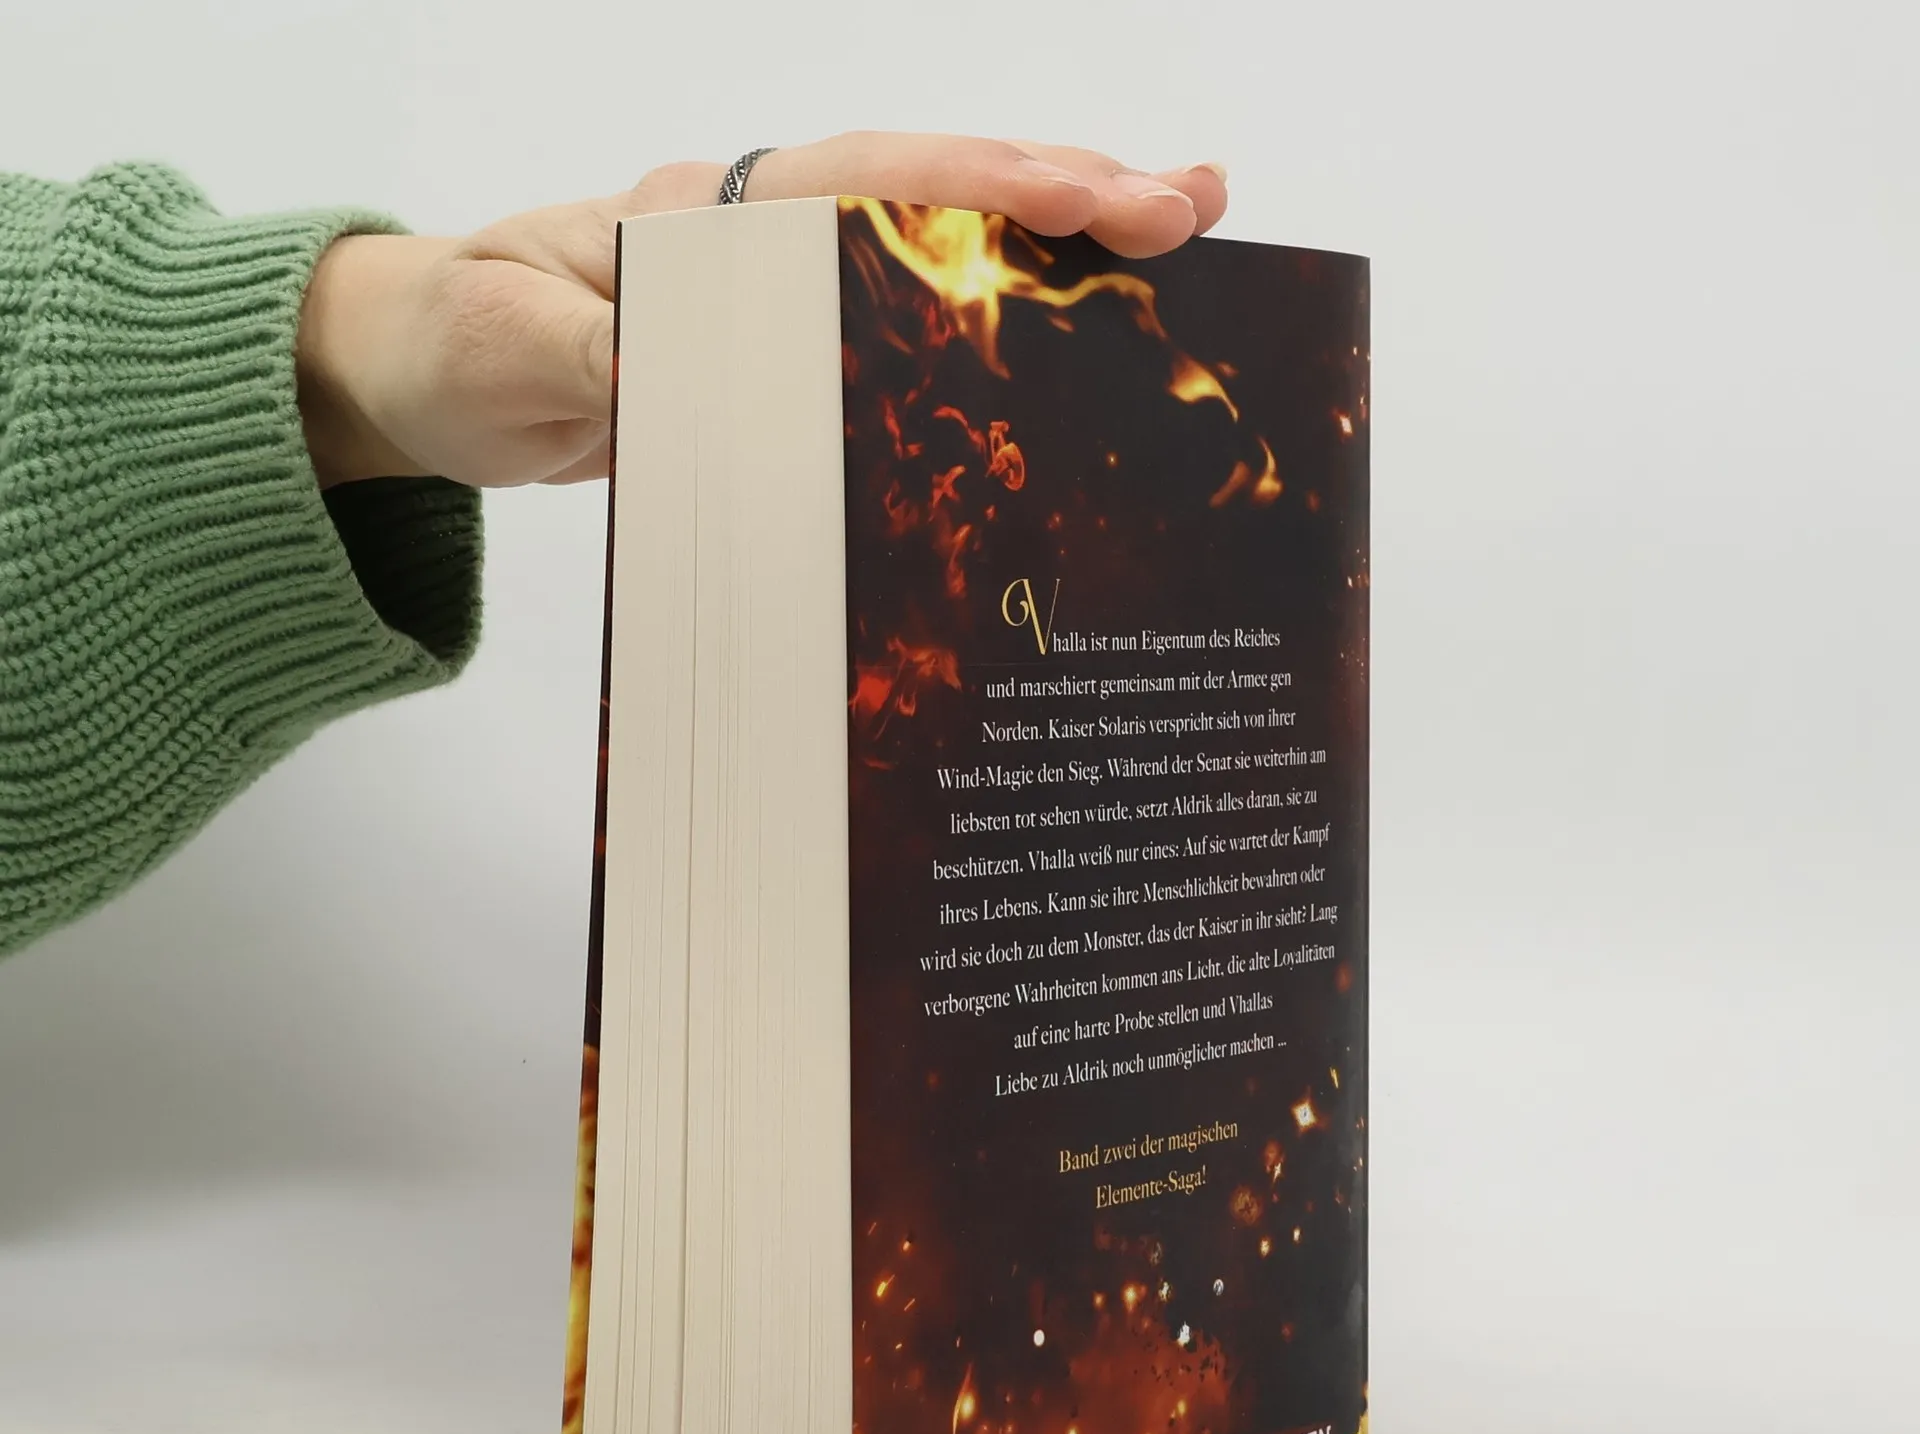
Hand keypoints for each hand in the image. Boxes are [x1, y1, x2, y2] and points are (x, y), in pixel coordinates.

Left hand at [296, 134, 1228, 490]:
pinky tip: (1066, 348)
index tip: (1105, 200)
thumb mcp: (507, 348)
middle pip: (936, 198)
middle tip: (1195, 207)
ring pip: (937, 258)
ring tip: (1176, 253)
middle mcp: (763, 233)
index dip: (992, 188)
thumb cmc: (450, 343)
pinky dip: (993, 332)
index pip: (874, 181)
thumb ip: (597, 358)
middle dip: (1067, 199)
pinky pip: (908, 337)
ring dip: (1052, 261)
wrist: (418, 378)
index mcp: (710, 210)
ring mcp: (782, 294)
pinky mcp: (786, 360)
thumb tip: (692, 381)